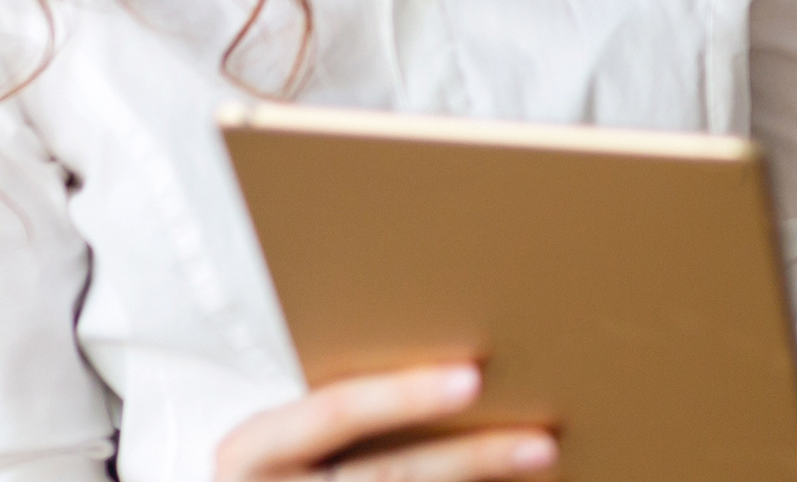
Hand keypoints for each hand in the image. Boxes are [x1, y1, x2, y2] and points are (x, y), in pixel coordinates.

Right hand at [217, 364, 552, 480]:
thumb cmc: (257, 449)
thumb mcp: (270, 418)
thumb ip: (329, 385)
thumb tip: (436, 330)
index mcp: (254, 447)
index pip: (334, 412)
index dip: (404, 395)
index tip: (473, 377)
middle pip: (388, 477)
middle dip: (469, 461)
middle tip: (541, 441)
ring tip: (542, 458)